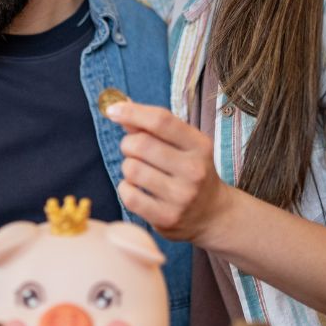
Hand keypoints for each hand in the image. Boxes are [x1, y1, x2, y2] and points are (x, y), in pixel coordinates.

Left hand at [106, 101, 231, 244]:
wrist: (212, 214)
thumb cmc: (190, 171)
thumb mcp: (183, 145)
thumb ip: (153, 127)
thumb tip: (120, 107)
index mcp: (200, 146)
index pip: (162, 121)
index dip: (132, 112)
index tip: (113, 110)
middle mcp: (194, 170)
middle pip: (141, 144)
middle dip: (128, 144)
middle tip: (133, 150)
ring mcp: (181, 196)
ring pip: (132, 169)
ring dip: (128, 167)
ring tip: (139, 172)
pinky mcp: (167, 218)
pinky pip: (129, 195)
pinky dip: (125, 188)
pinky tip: (137, 189)